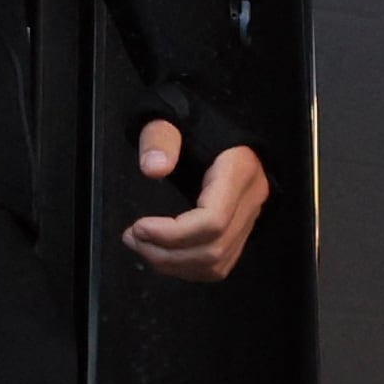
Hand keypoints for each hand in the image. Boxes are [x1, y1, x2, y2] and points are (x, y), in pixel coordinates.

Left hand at [121, 126, 267, 281]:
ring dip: (174, 264)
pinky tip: (163, 254)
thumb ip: (160, 138)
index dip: (173, 233)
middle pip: (213, 247)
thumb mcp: (171, 116)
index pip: (212, 220)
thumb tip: (153, 169)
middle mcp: (251, 198)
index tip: (138, 226)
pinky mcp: (243, 229)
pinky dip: (188, 268)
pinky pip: (220, 264)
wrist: (220, 126)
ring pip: (217, 262)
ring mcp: (250, 217)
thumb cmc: (195, 120)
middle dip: (166, 253)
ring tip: (141, 246)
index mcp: (238, 170)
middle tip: (131, 238)